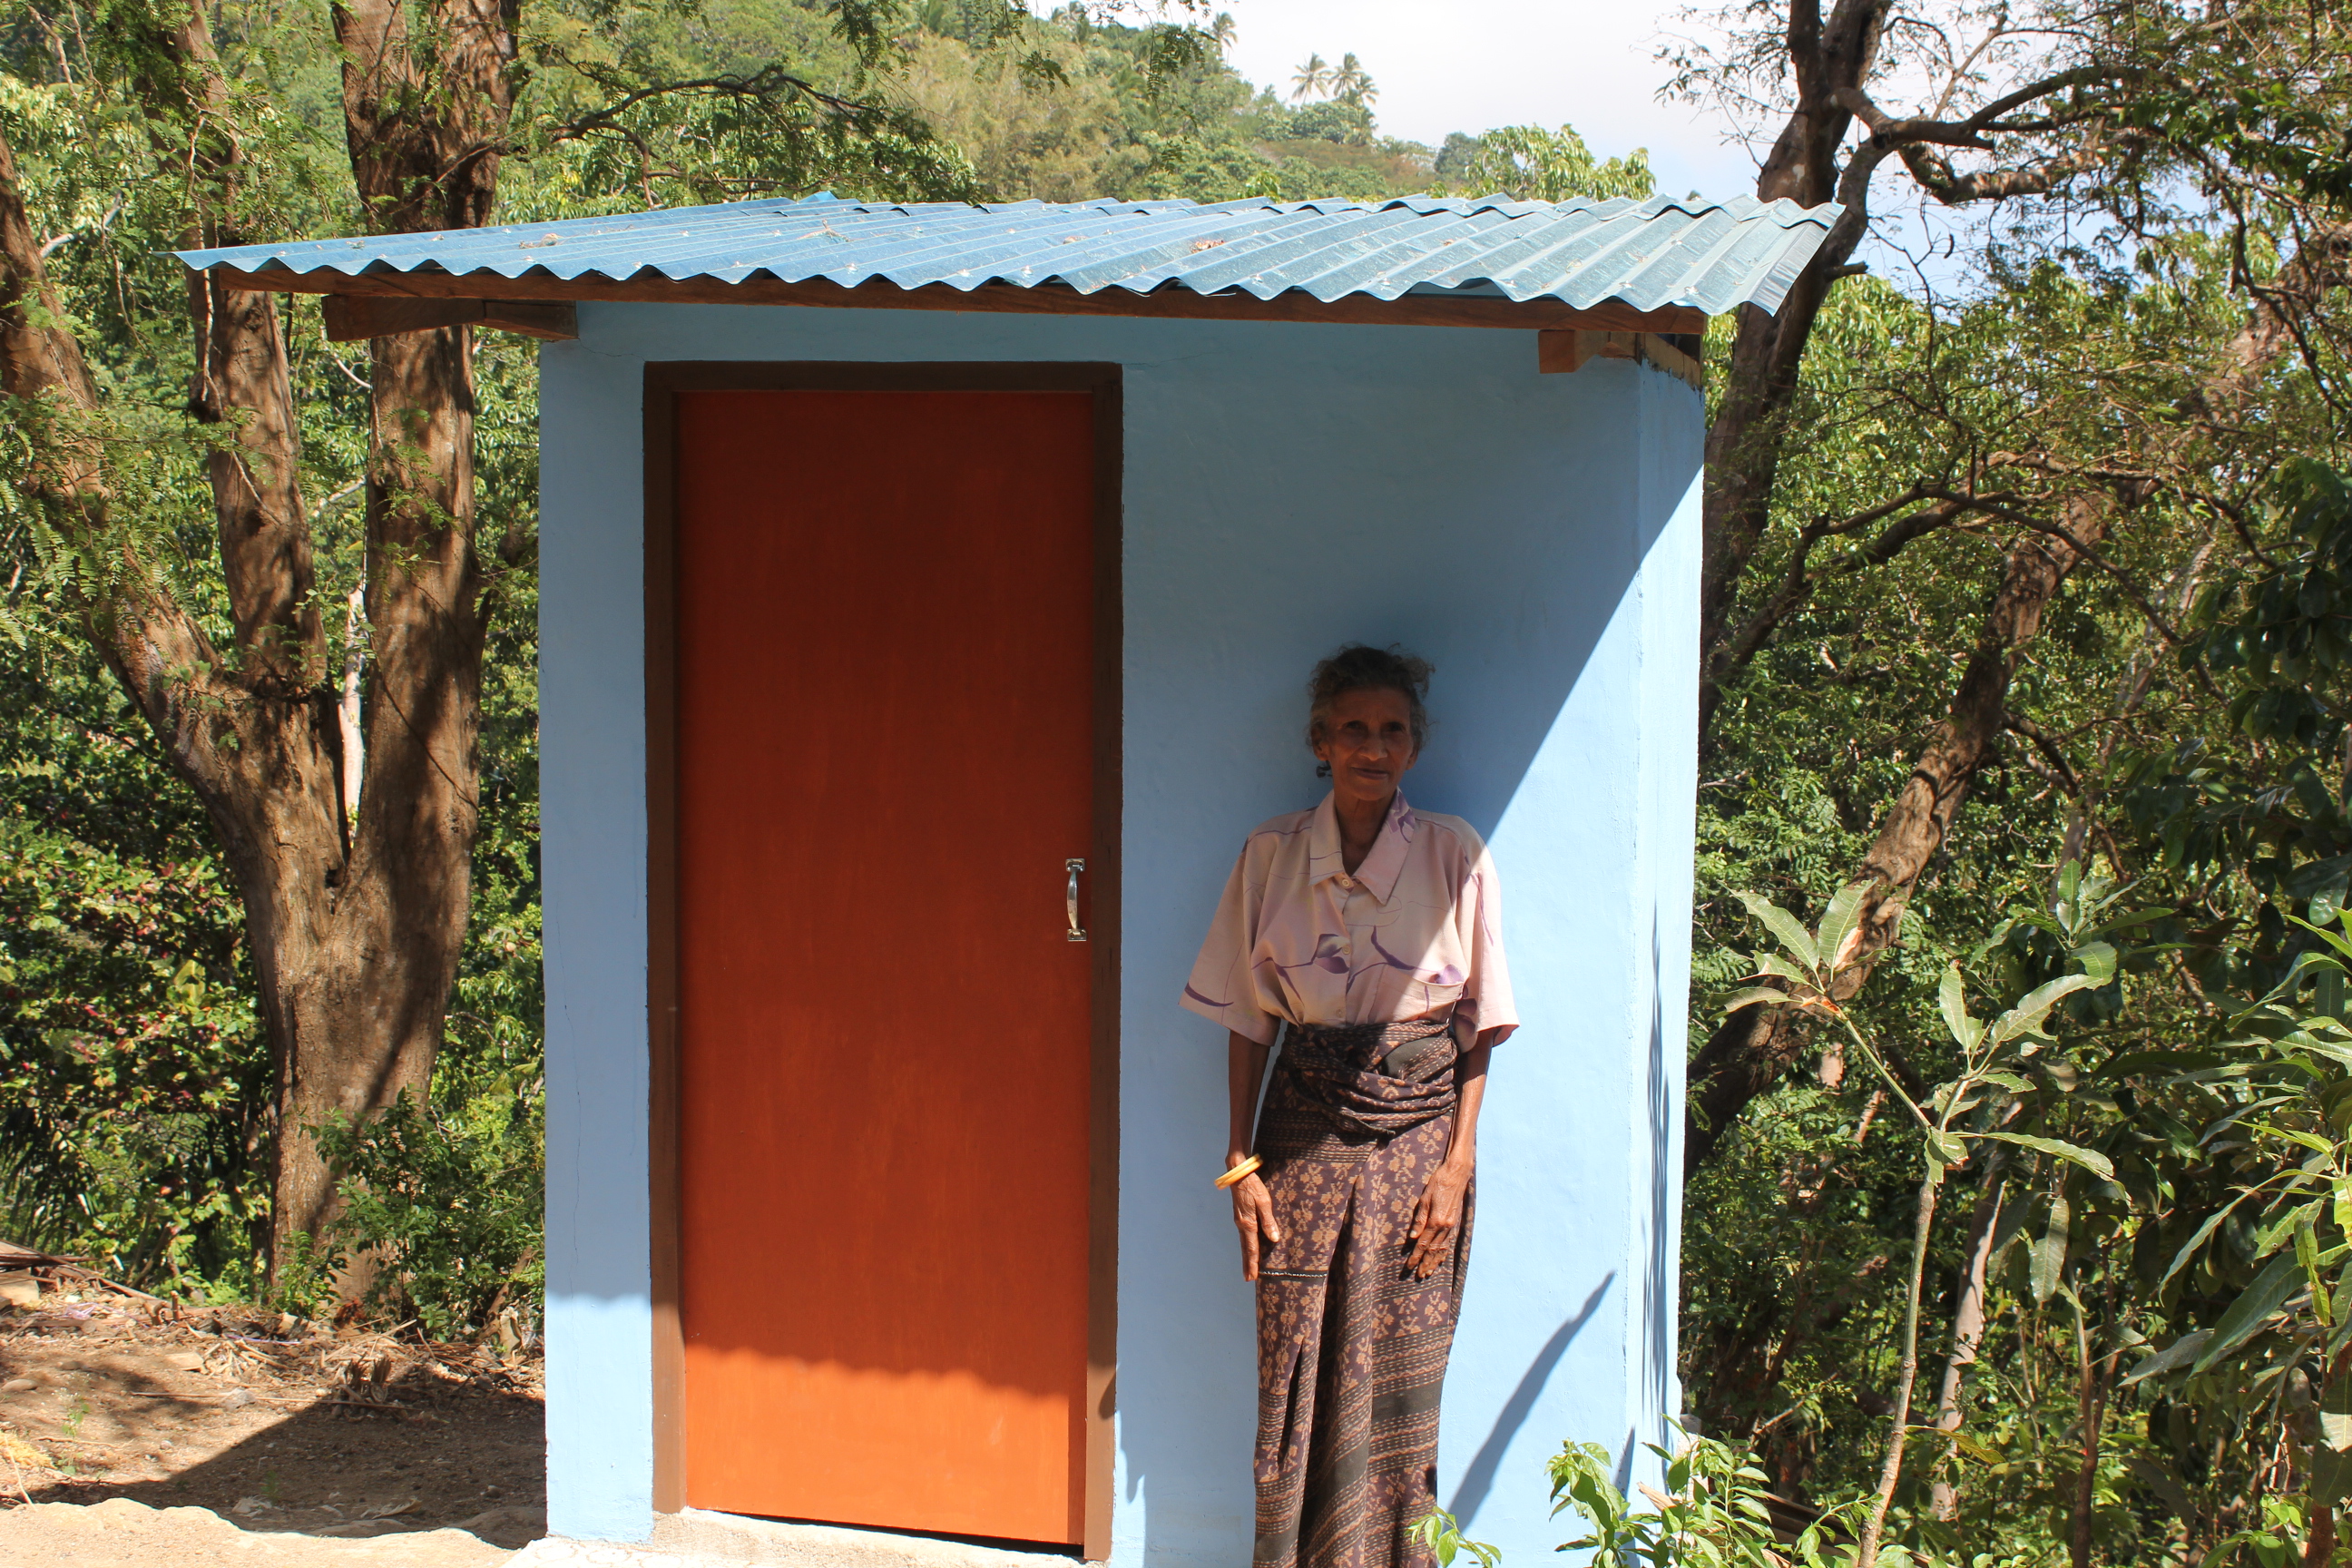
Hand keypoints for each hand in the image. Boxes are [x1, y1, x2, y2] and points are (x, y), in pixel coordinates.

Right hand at [1230, 1156, 1281, 1281]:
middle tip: (1248, 1278)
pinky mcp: (1240, 1215)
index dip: (1253, 1263)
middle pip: (1245, 1249)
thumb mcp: (1264, 1202)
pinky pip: (1243, 1235)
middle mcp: (1241, 1224)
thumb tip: (1274, 1239)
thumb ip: (1269, 1221)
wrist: (1238, 1174)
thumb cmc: (1253, 1187)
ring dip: (1246, 1255)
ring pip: (1243, 1242)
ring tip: (1248, 1267)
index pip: (1251, 1248)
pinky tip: (1248, 1246)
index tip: (1253, 1276)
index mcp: (1248, 1224)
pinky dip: (1245, 1245)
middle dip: (1247, 1264)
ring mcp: (1239, 1220)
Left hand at [1408, 1158, 1470, 1278]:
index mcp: (1436, 1221)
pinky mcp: (1455, 1223)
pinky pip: (1449, 1242)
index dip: (1415, 1256)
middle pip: (1433, 1250)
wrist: (1457, 1175)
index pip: (1423, 1244)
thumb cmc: (1438, 1183)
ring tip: (1429, 1272)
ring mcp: (1452, 1225)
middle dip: (1425, 1263)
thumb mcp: (1424, 1200)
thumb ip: (1419, 1220)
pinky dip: (1444, 1253)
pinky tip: (1440, 1258)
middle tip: (1419, 1275)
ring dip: (1435, 1261)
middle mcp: (1445, 1226)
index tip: (1409, 1266)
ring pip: (1442, 1249)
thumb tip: (1413, 1237)